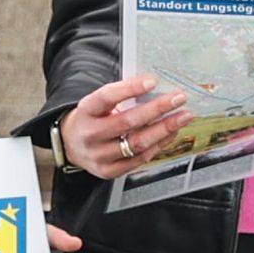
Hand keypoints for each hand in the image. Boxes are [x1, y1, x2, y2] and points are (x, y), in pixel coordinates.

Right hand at [58, 73, 189, 179]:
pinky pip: (139, 158)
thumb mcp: (97, 104)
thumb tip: (154, 88)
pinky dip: (158, 145)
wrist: (71, 145)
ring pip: (137, 143)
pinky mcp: (109, 171)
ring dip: (164, 129)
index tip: (152, 81)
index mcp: (85, 111)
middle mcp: (90, 134)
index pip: (107, 97)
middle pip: (127, 122)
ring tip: (182, 117)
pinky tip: (170, 133)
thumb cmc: (91, 119)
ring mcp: (99, 156)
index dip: (130, 89)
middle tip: (178, 98)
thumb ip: (120, 97)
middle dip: (157, 109)